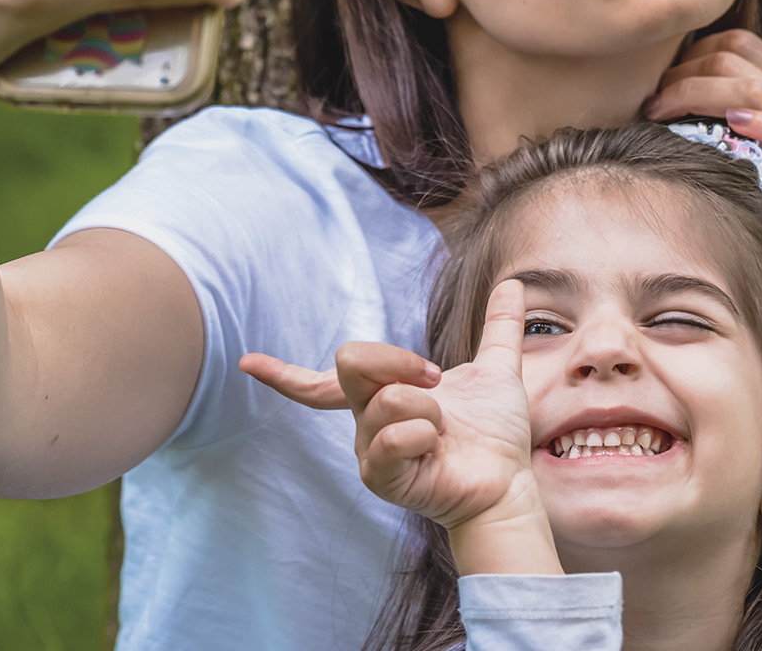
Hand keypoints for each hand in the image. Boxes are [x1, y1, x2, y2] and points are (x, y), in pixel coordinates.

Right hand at [247, 281, 542, 532]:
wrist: (508, 480)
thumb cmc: (496, 435)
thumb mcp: (498, 370)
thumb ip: (499, 327)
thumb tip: (513, 283)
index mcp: (382, 396)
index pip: (322, 383)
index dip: (283, 374)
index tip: (248, 363)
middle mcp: (366, 421)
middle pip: (350, 360)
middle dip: (400, 359)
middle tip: (436, 380)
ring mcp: (368, 450)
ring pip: (386, 398)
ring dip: (429, 407)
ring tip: (444, 430)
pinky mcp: (379, 478)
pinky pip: (395, 435)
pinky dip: (426, 433)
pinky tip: (436, 448)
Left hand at [643, 29, 761, 296]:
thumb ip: (758, 126)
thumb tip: (690, 129)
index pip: (737, 43)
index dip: (691, 54)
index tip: (660, 84)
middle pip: (731, 55)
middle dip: (679, 72)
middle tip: (648, 103)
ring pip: (749, 85)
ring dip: (694, 91)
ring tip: (659, 112)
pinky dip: (760, 122)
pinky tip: (732, 122)